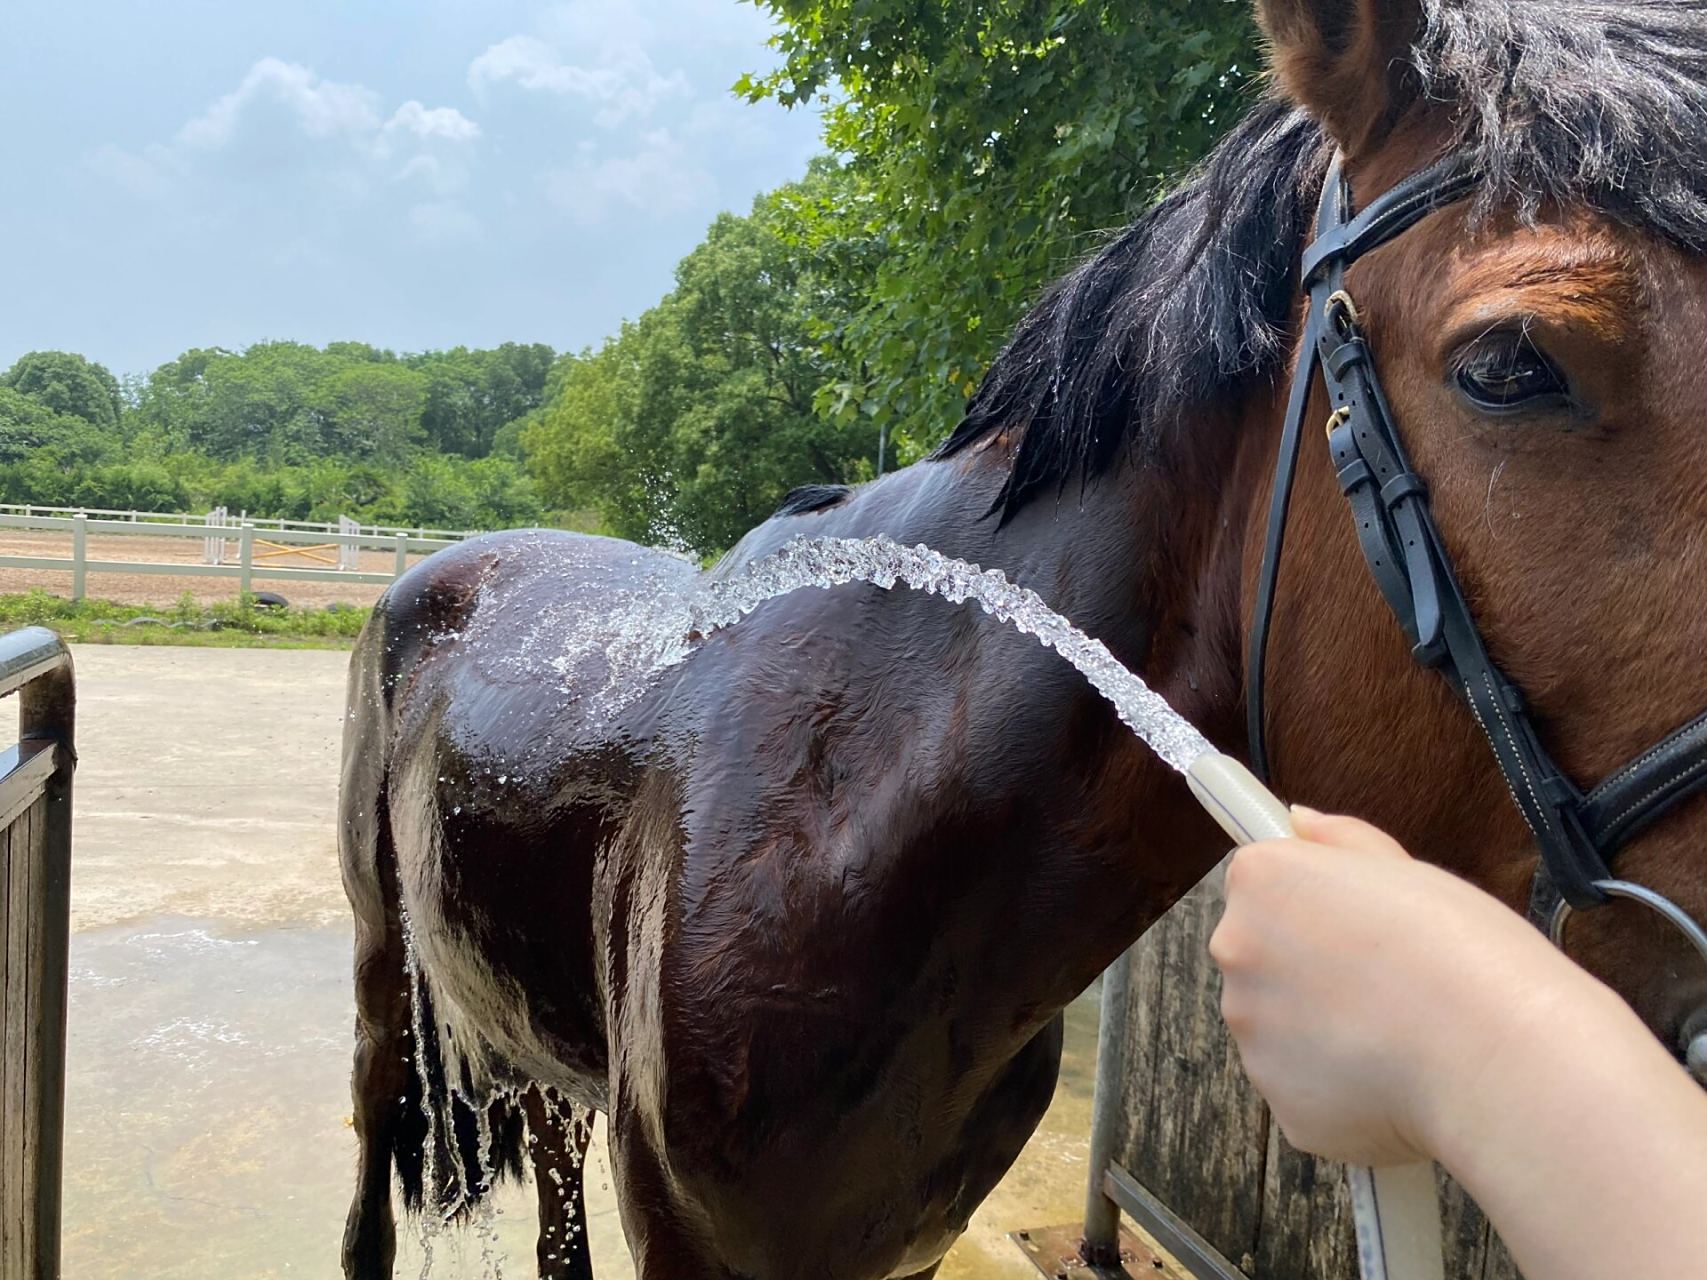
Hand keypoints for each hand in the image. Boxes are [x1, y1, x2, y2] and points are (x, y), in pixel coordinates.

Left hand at [1209, 807, 1583, 1165]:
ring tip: (1401, 1039)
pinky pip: (1307, 1094)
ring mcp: (1251, 1034)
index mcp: (1261, 883)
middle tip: (1388, 986)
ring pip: (1281, 1032)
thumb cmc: (1462, 950)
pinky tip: (1398, 1085)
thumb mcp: (1405, 868)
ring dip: (1324, 1037)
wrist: (1492, 1052)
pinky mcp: (1280, 1104)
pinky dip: (1343, 1095)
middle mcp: (1237, 952)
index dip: (1314, 908)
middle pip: (1261, 960)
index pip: (1261, 888)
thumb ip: (1340, 842)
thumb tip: (1298, 820)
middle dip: (1311, 974)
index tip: (1356, 927)